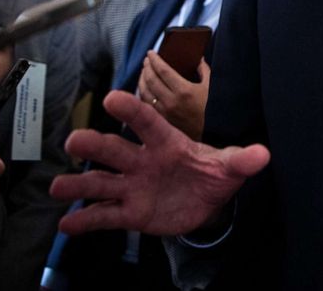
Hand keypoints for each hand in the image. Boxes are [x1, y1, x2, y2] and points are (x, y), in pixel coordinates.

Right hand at [50, 90, 269, 235]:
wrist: (205, 202)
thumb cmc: (212, 173)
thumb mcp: (230, 166)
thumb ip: (242, 159)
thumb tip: (263, 154)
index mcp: (167, 142)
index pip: (148, 122)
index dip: (132, 110)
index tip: (112, 97)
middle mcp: (143, 161)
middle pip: (115, 150)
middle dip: (95, 145)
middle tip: (75, 140)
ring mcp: (133, 186)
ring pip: (101, 182)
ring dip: (80, 185)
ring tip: (58, 187)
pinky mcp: (129, 212)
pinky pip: (104, 216)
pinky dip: (85, 221)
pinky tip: (66, 226)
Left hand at [138, 51, 209, 139]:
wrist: (214, 135)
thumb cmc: (214, 110)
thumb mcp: (212, 87)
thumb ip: (204, 70)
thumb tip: (198, 59)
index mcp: (184, 91)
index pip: (163, 70)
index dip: (154, 60)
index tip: (150, 53)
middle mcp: (171, 102)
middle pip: (151, 80)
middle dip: (146, 67)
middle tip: (147, 60)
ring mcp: (165, 113)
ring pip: (144, 92)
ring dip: (142, 80)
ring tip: (144, 72)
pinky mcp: (162, 121)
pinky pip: (146, 105)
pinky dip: (142, 94)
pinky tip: (144, 89)